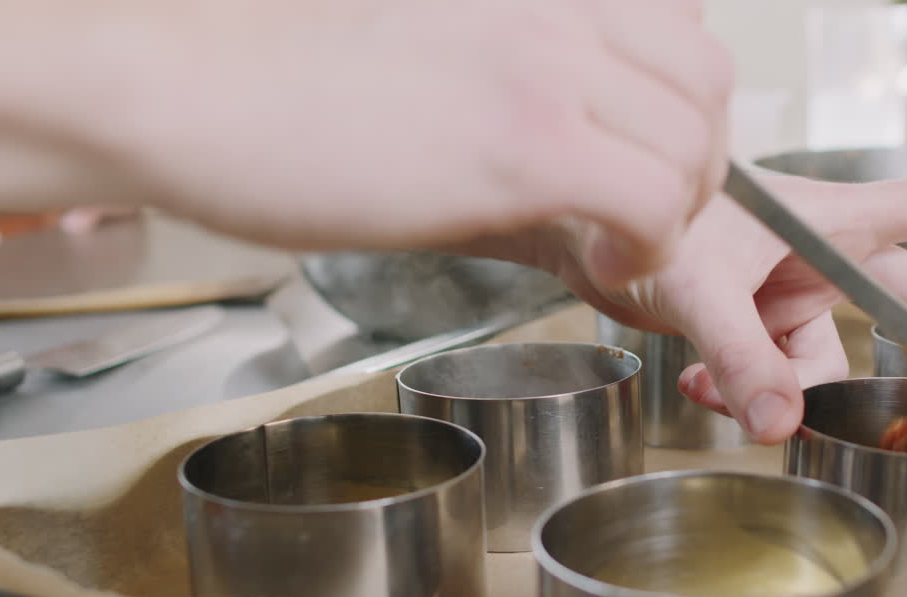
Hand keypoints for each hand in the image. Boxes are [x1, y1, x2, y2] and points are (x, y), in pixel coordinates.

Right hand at [96, 0, 730, 286]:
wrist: (199, 88)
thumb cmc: (296, 80)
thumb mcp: (440, 49)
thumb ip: (527, 72)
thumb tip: (584, 138)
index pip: (684, 30)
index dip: (684, 109)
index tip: (644, 158)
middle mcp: (558, 14)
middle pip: (708, 84)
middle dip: (698, 166)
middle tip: (643, 212)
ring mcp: (545, 73)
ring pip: (696, 146)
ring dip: (676, 213)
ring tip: (616, 243)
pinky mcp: (522, 146)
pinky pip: (655, 201)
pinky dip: (649, 248)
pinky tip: (599, 263)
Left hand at [534, 171, 906, 443]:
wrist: (576, 234)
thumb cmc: (635, 225)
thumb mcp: (697, 290)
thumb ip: (743, 358)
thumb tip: (784, 428)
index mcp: (823, 220)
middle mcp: (816, 254)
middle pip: (903, 298)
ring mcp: (786, 288)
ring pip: (831, 357)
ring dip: (796, 390)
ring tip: (724, 389)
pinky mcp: (754, 316)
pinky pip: (781, 371)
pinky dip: (750, 391)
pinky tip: (704, 386)